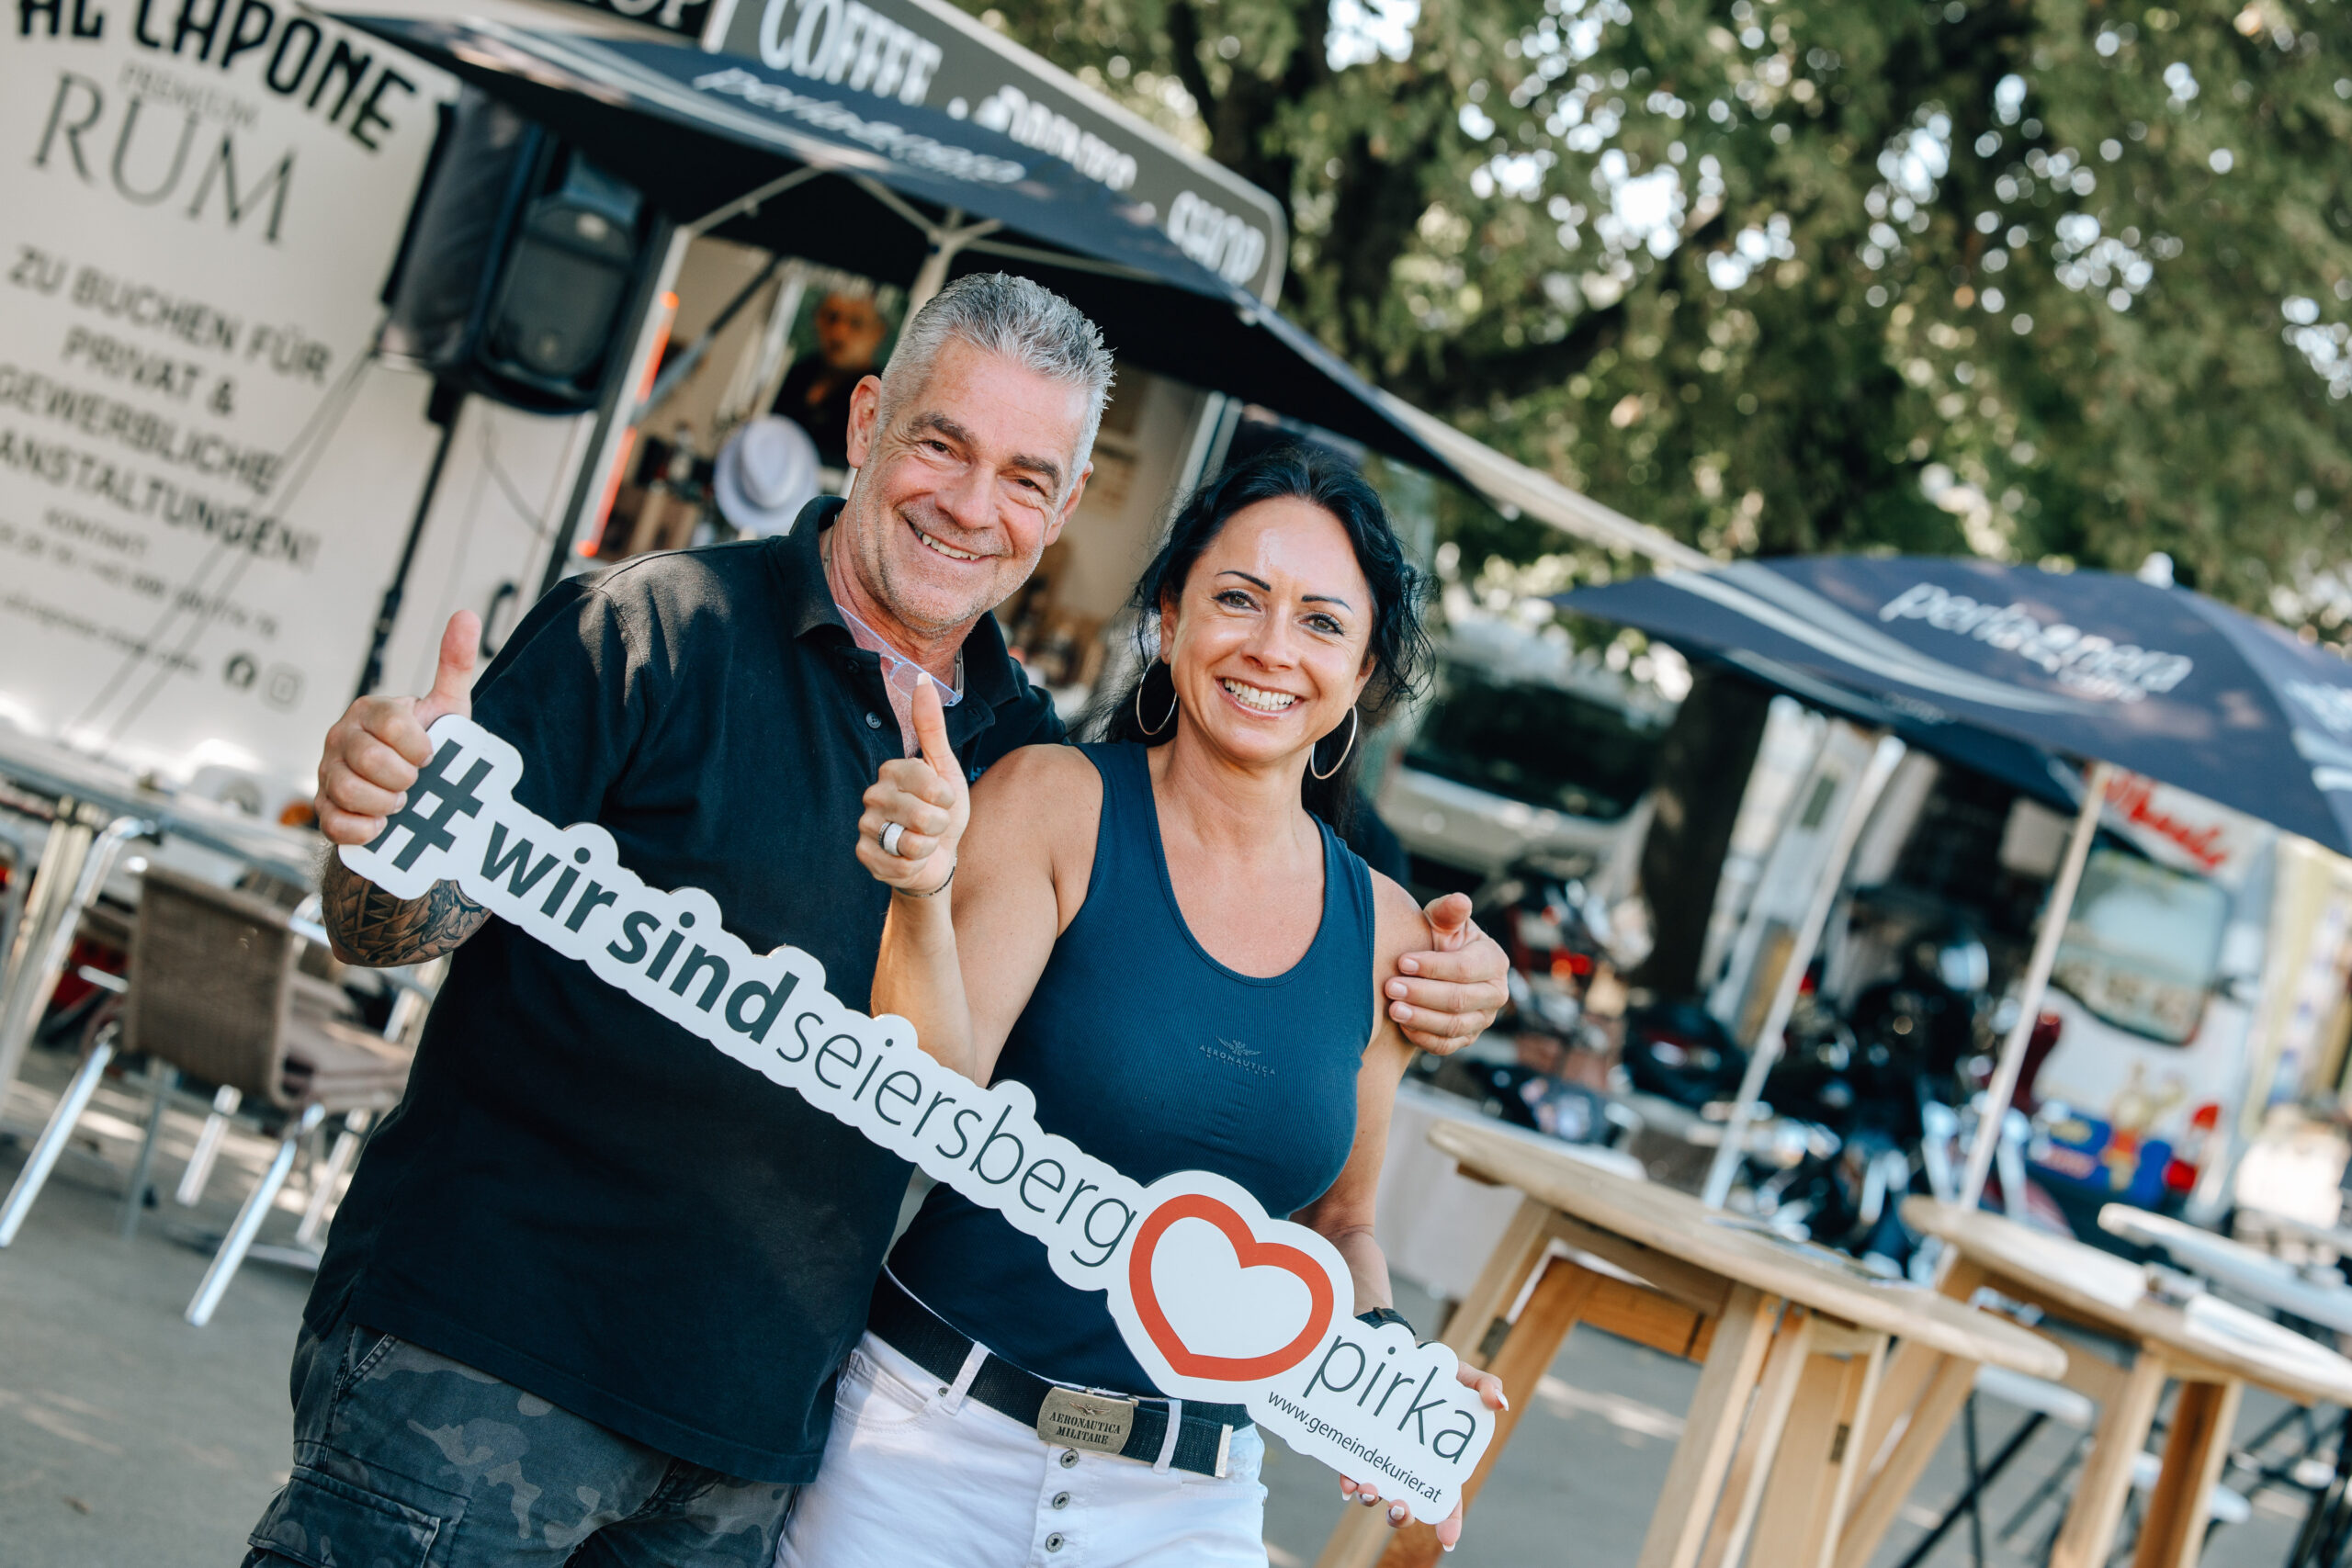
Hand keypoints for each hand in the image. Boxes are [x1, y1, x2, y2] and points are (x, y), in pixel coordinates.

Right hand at [315, 611, 479, 845]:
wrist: (413, 795)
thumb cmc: (427, 746)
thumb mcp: (445, 708)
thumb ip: (454, 664)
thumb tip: (466, 615)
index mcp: (370, 711)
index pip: (393, 725)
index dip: (420, 748)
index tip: (431, 755)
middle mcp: (341, 738)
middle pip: (369, 761)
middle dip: (404, 778)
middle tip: (417, 781)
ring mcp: (328, 772)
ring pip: (348, 791)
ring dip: (386, 803)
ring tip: (403, 802)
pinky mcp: (324, 808)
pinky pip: (334, 823)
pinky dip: (363, 829)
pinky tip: (383, 825)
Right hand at [856, 680, 967, 896]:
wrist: (935, 857)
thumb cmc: (941, 810)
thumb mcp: (944, 767)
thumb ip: (931, 727)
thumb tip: (922, 679)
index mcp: (891, 770)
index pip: (930, 784)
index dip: (946, 798)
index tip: (943, 800)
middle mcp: (872, 794)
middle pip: (923, 816)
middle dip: (939, 826)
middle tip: (932, 825)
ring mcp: (865, 826)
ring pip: (913, 843)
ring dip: (928, 847)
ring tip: (921, 841)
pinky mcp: (864, 856)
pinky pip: (902, 865)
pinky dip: (916, 866)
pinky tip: (910, 859)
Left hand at [1338, 1363, 1507, 1549]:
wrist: (1394, 1350)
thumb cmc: (1435, 1372)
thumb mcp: (1462, 1375)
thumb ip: (1485, 1386)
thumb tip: (1501, 1404)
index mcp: (1439, 1460)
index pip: (1446, 1498)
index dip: (1449, 1521)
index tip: (1448, 1539)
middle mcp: (1409, 1465)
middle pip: (1409, 1503)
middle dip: (1403, 1514)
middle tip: (1402, 1507)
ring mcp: (1382, 1458)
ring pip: (1377, 1491)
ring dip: (1372, 1498)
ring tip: (1369, 1489)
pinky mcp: (1357, 1446)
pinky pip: (1350, 1470)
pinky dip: (1348, 1480)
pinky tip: (1347, 1480)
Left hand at [1387, 894, 1506, 1053]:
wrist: (1430, 969)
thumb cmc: (1437, 940)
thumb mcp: (1441, 922)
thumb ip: (1448, 912)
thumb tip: (1461, 900)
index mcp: (1494, 961)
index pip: (1465, 968)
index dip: (1433, 966)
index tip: (1402, 961)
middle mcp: (1495, 993)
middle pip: (1459, 1000)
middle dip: (1422, 994)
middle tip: (1390, 987)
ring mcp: (1482, 1019)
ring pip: (1453, 1026)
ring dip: (1420, 1018)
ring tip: (1392, 1009)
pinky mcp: (1467, 1039)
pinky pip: (1446, 1045)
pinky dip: (1423, 1037)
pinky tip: (1401, 1025)